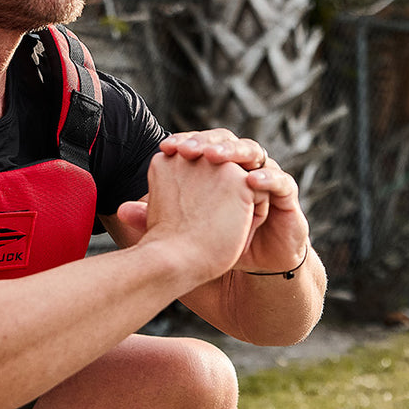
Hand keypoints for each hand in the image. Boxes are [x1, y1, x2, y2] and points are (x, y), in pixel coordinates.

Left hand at [118, 130, 309, 278]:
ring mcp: (264, 178)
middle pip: (225, 142)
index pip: (200, 144)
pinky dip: (268, 178)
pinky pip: (281, 182)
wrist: (252, 266)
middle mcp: (240, 168)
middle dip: (207, 142)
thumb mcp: (183, 231)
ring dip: (235, 152)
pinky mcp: (286, 197)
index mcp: (215, 168)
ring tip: (216, 157)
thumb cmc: (215, 242)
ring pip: (254, 152)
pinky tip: (251, 181)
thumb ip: (155, 217)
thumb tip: (122, 209)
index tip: (165, 147)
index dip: (185, 142)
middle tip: (188, 149)